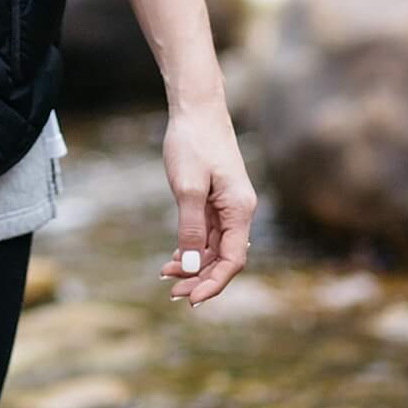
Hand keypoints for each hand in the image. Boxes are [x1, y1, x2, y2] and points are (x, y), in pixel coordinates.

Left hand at [158, 101, 256, 305]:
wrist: (195, 109)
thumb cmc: (192, 143)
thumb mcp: (188, 188)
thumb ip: (191, 229)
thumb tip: (192, 267)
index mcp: (240, 209)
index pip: (233, 260)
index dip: (214, 283)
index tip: (191, 298)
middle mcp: (239, 211)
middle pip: (225, 258)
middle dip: (201, 278)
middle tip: (172, 292)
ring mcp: (228, 205)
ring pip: (215, 247)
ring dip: (194, 265)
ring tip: (167, 277)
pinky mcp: (216, 199)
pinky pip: (208, 233)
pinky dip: (192, 248)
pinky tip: (174, 259)